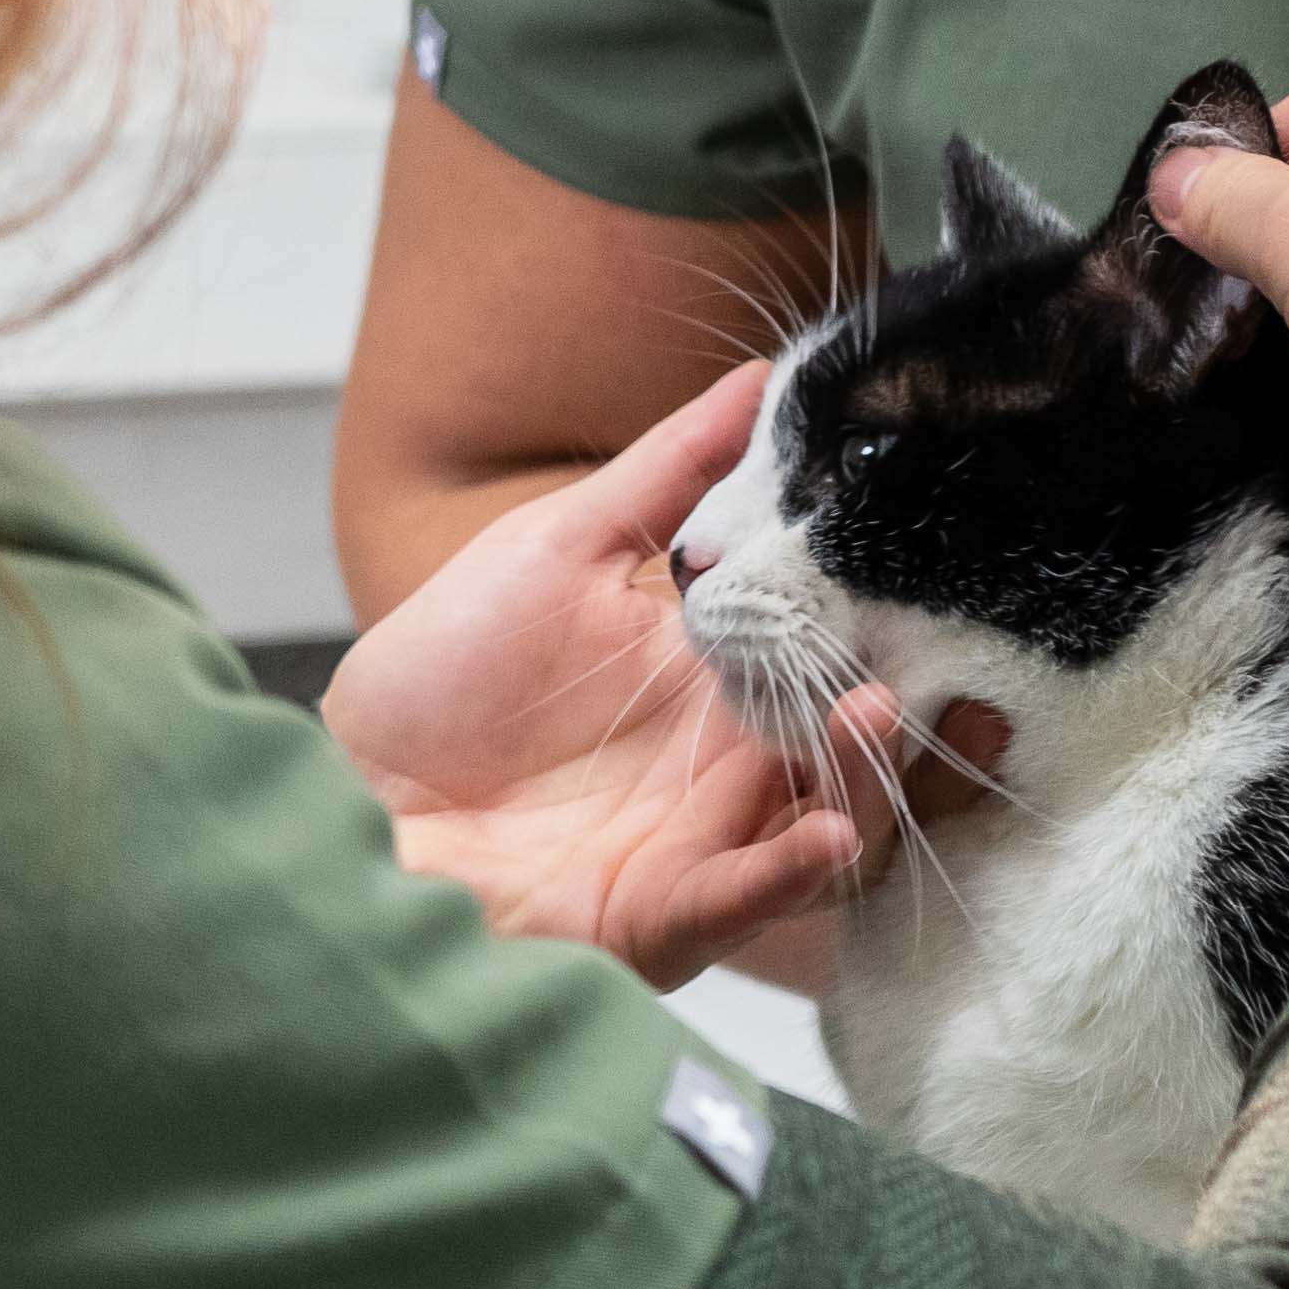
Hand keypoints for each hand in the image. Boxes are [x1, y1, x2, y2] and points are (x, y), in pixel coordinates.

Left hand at [322, 369, 904, 989]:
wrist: (347, 791)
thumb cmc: (443, 674)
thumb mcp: (560, 546)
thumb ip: (667, 472)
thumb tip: (761, 374)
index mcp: (716, 676)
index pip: (832, 645)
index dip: (895, 621)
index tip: (938, 565)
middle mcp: (728, 764)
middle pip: (851, 744)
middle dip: (906, 715)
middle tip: (941, 665)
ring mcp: (702, 843)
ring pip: (824, 823)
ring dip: (864, 781)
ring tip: (875, 717)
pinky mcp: (657, 914)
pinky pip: (742, 899)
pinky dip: (789, 871)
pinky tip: (821, 833)